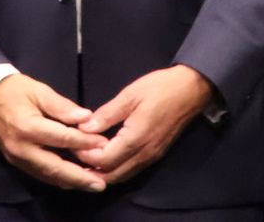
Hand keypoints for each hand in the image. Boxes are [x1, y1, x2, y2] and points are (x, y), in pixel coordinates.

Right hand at [0, 73, 108, 191]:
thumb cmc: (14, 90)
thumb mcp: (39, 91)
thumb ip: (62, 106)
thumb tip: (86, 118)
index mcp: (28, 126)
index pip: (62, 139)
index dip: (84, 142)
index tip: (104, 144)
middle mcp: (22, 148)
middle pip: (55, 167)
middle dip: (79, 177)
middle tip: (101, 182)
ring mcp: (17, 158)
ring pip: (48, 176)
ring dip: (71, 182)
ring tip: (92, 184)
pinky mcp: (16, 162)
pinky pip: (40, 175)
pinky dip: (58, 179)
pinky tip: (72, 180)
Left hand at [72, 65, 212, 184]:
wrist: (191, 90)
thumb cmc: (159, 88)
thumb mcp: (130, 95)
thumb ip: (106, 114)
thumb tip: (83, 127)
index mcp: (136, 139)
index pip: (104, 159)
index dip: (86, 155)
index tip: (72, 144)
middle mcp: (144, 154)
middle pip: (113, 175)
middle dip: (92, 170)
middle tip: (75, 157)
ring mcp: (152, 157)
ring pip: (123, 175)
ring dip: (104, 172)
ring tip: (86, 161)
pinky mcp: (155, 155)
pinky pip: (132, 170)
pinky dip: (116, 169)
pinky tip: (106, 158)